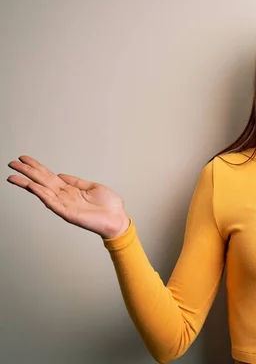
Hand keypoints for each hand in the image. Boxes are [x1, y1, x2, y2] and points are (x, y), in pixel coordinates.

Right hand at [7, 155, 129, 238]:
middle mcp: (65, 196)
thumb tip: (61, 174)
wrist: (118, 220)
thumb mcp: (93, 187)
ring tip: (14, 175)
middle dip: (27, 172)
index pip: (49, 176)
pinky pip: (52, 202)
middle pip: (42, 181)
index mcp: (70, 189)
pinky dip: (42, 194)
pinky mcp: (67, 213)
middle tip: (12, 163)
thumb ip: (76, 182)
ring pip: (42, 191)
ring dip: (28, 183)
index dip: (37, 167)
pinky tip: (32, 186)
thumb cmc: (109, 206)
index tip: (24, 159)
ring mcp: (65, 205)